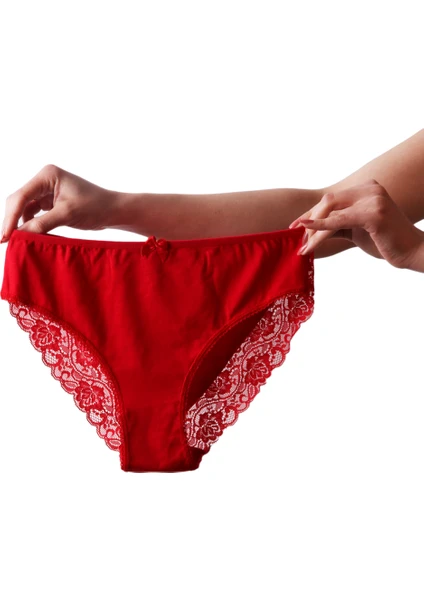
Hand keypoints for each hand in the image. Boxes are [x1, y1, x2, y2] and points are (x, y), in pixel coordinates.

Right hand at [1, 164, 120, 242]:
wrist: (114, 211)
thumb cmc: (96, 207)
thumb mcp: (67, 215)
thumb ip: (42, 224)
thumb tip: (19, 235)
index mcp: (47, 175)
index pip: (21, 196)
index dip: (10, 217)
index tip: (5, 236)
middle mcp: (44, 180)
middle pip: (19, 201)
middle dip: (12, 220)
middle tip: (5, 241)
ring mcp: (47, 191)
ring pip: (25, 208)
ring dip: (20, 223)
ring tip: (17, 240)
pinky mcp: (51, 202)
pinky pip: (34, 214)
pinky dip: (31, 224)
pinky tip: (29, 235)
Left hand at [289, 179, 423, 270]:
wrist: (412, 251)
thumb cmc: (385, 241)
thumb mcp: (356, 229)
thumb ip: (337, 224)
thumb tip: (311, 229)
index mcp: (366, 188)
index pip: (332, 199)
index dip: (311, 213)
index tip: (295, 226)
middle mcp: (370, 189)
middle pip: (329, 201)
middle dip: (309, 219)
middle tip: (296, 237)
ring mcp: (373, 199)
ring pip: (331, 211)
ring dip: (314, 230)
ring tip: (304, 246)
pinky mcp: (374, 213)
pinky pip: (339, 220)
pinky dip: (321, 228)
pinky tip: (308, 234)